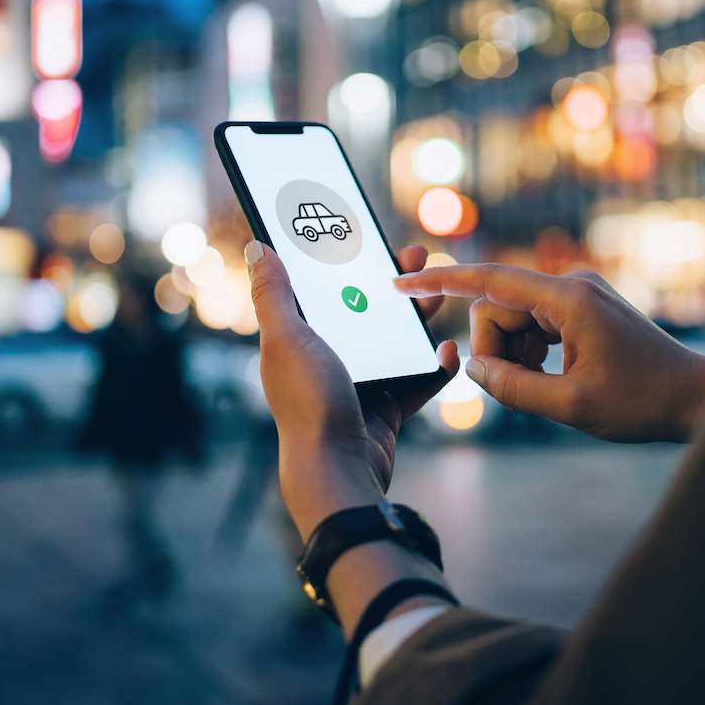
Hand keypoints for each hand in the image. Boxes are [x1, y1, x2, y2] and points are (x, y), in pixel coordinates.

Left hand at [247, 241, 458, 538]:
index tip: (366, 234)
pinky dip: (435, 366)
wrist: (339, 470)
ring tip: (437, 296)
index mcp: (298, 340)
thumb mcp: (287, 339)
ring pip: (394, 340)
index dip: (342, 260)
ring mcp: (359, 384)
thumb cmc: (308, 403)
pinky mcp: (386, 409)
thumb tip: (256, 246)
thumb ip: (273, 294)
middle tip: (415, 256)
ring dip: (417, 317)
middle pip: (363, 309)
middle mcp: (326, 359)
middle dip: (390, 283)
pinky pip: (417, 379)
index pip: (321, 288)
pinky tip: (448, 350)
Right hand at [395, 263, 704, 442]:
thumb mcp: (570, 406)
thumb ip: (513, 388)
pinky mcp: (583, 310)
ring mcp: (578, 296)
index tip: (403, 282)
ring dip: (514, 355)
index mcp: (567, 299)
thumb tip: (473, 369)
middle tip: (520, 389)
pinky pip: (535, 325)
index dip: (441, 281)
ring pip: (514, 319)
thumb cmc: (642, 403)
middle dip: (494, 348)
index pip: (488, 280)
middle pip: (498, 307)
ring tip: (547, 388)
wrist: (694, 397)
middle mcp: (571, 286)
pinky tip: (554, 378)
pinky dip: (531, 353)